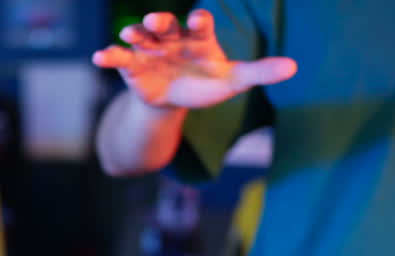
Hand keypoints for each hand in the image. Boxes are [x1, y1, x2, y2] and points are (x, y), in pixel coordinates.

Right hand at [92, 10, 295, 109]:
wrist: (176, 97)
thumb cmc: (206, 83)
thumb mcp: (232, 80)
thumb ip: (259, 72)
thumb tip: (294, 68)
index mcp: (198, 38)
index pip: (199, 24)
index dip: (198, 20)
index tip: (198, 18)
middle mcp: (172, 39)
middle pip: (166, 25)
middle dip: (160, 22)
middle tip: (156, 20)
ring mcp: (151, 51)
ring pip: (141, 37)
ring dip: (135, 33)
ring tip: (129, 34)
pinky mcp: (133, 67)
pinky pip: (120, 59)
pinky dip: (110, 55)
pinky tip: (100, 56)